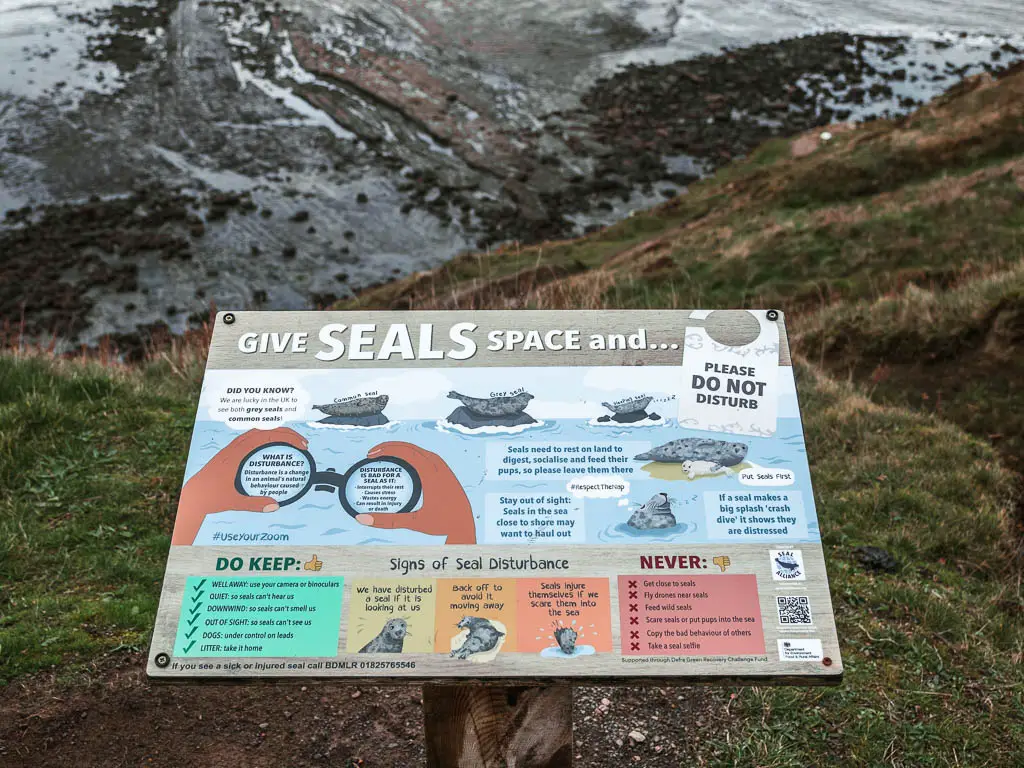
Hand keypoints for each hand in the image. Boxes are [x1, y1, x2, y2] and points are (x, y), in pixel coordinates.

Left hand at [171, 427, 308, 544]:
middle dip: (287, 433)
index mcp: (237, 454)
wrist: (193, 495)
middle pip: (265, 429)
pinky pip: (252, 438)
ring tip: (292, 442)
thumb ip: (254, 504)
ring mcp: (232, 448)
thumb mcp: (234, 502)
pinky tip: (273, 447)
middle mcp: (235, 447)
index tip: (301, 444)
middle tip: (304, 443)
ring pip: (258, 431)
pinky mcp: (231, 452)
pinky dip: (266, 438)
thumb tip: (275, 505)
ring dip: (276, 433)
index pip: (266, 436)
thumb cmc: (211, 498)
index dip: (286, 437)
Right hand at [354, 441, 475, 544]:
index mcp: (431, 475)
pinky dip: (413, 455)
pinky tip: (405, 463)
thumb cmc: (443, 524)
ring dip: (402, 449)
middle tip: (372, 454)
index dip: (387, 449)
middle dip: (390, 447)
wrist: (466, 526)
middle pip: (411, 448)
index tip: (371, 454)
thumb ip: (387, 521)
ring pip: (420, 451)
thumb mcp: (413, 522)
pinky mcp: (446, 473)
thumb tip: (362, 519)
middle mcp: (439, 468)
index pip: (406, 452)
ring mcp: (444, 469)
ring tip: (386, 455)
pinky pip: (427, 457)